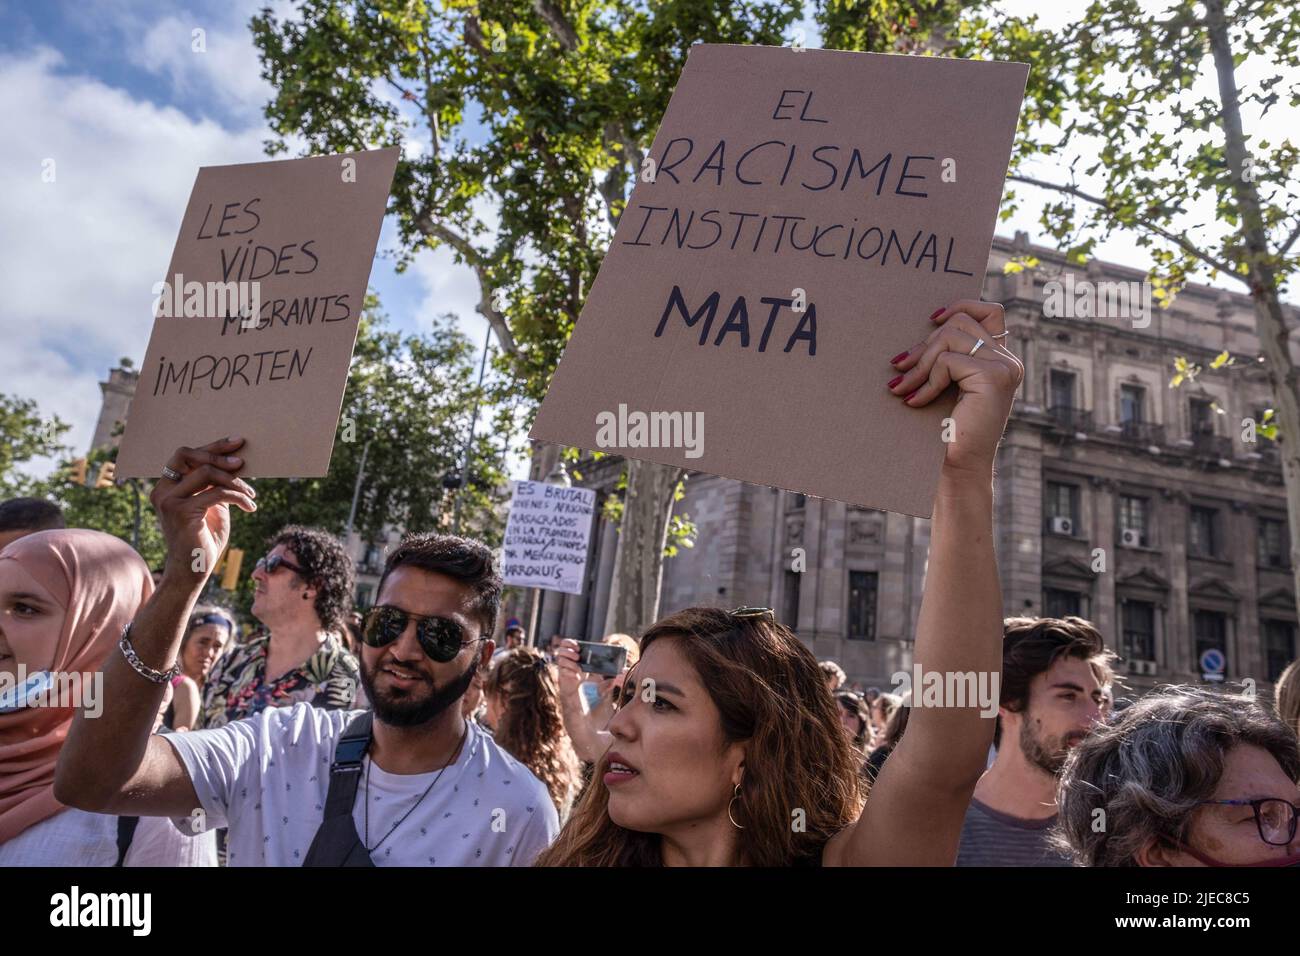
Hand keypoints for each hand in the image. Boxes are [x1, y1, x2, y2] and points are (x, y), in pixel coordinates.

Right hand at [150, 437, 256, 587]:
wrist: (194, 570)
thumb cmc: (204, 539)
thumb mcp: (212, 506)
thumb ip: (215, 485)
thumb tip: (234, 463)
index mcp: (167, 487)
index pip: (186, 455)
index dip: (212, 446)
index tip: (237, 443)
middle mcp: (162, 491)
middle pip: (188, 455)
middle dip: (217, 453)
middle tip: (242, 462)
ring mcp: (169, 501)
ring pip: (206, 472)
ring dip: (234, 481)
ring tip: (250, 493)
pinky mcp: (181, 512)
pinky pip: (217, 493)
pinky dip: (238, 497)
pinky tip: (250, 506)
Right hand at [554, 639, 585, 697]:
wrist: (576, 683)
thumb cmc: (581, 669)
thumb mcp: (585, 661)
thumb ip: (587, 655)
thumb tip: (597, 653)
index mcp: (568, 650)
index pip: (564, 642)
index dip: (570, 643)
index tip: (578, 648)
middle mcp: (562, 656)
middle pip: (561, 650)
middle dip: (570, 653)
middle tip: (578, 657)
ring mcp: (561, 665)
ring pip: (561, 660)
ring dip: (571, 664)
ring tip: (579, 668)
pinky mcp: (561, 673)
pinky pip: (563, 671)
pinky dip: (571, 673)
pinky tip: (577, 676)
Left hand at [887, 300, 1023, 476]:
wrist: (957, 469)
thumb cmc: (945, 431)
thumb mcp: (947, 386)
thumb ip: (946, 357)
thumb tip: (923, 327)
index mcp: (1000, 360)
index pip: (989, 312)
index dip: (960, 306)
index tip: (930, 319)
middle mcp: (1008, 360)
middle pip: (961, 322)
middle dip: (923, 344)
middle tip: (898, 367)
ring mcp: (1004, 367)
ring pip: (951, 337)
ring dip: (920, 363)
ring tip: (902, 387)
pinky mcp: (993, 377)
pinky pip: (948, 361)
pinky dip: (927, 381)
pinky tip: (916, 402)